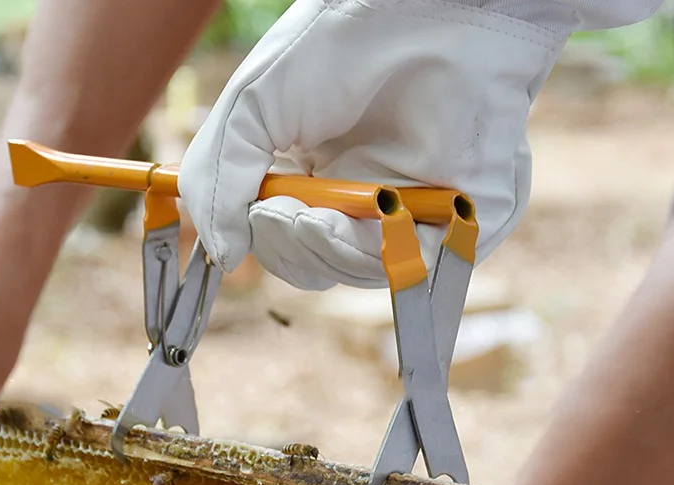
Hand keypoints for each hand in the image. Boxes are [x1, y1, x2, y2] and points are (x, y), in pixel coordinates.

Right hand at [179, 0, 573, 290]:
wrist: (422, 10)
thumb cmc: (336, 45)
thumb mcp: (250, 110)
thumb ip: (219, 183)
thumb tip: (222, 257)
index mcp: (313, 177)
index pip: (285, 240)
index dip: (268, 242)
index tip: (255, 220)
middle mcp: (357, 199)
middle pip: (316, 262)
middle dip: (291, 250)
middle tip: (285, 214)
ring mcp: (405, 210)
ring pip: (357, 269)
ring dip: (327, 252)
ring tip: (314, 215)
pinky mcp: (454, 217)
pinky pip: (413, 264)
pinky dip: (380, 253)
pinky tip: (365, 212)